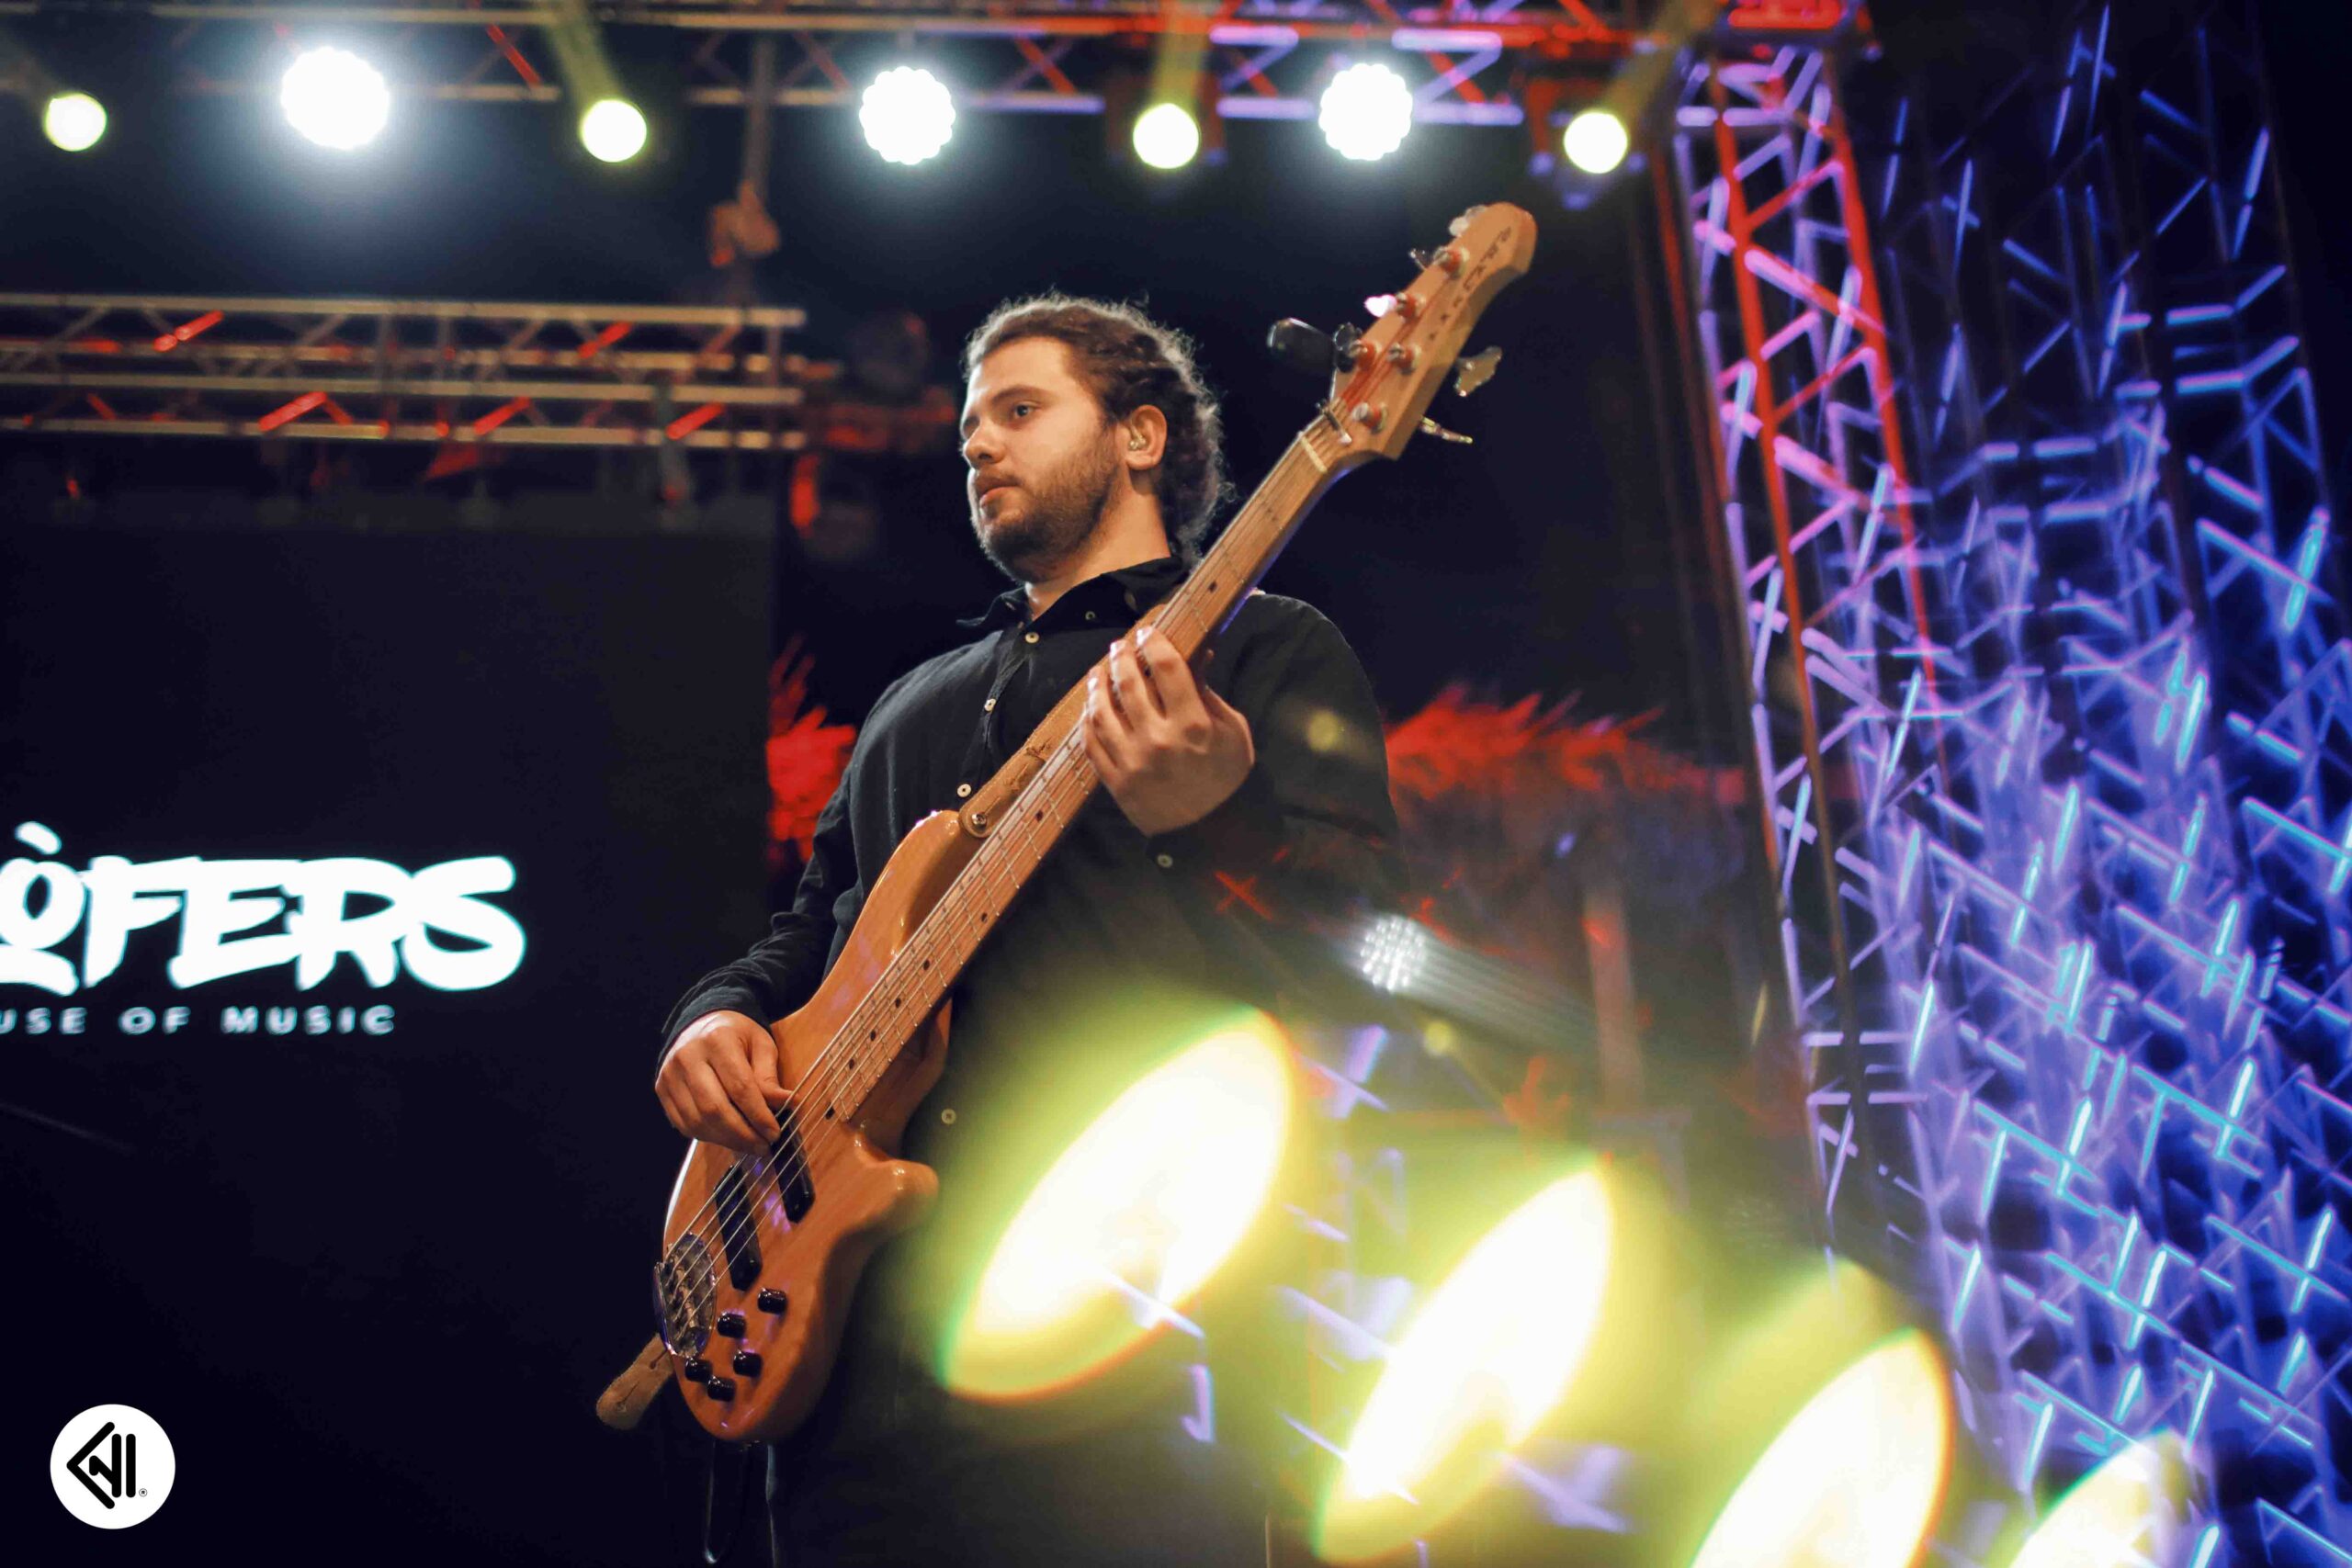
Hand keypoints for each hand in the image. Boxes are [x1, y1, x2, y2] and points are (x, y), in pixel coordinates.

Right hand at [655, 1009, 786, 1155]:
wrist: (700, 1024)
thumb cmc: (736, 1036)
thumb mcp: (761, 1044)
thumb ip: (769, 1076)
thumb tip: (785, 1103)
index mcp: (717, 1040)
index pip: (739, 1087)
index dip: (758, 1115)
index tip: (774, 1133)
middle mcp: (688, 1056)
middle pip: (714, 1108)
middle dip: (742, 1134)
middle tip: (763, 1146)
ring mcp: (670, 1074)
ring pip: (697, 1120)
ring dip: (726, 1140)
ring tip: (749, 1145)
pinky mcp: (661, 1089)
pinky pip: (684, 1123)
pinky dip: (708, 1136)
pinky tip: (727, 1138)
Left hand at [1082, 623, 1254, 836]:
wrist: (1214, 831)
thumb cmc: (1228, 777)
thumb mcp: (1232, 730)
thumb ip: (1208, 693)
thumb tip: (1195, 654)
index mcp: (1194, 724)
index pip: (1167, 667)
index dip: (1154, 643)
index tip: (1147, 633)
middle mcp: (1159, 740)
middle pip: (1129, 683)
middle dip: (1121, 657)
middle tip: (1119, 647)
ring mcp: (1133, 763)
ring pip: (1102, 712)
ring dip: (1097, 685)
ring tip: (1098, 672)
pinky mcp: (1117, 783)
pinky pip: (1092, 744)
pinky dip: (1087, 721)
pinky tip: (1090, 708)